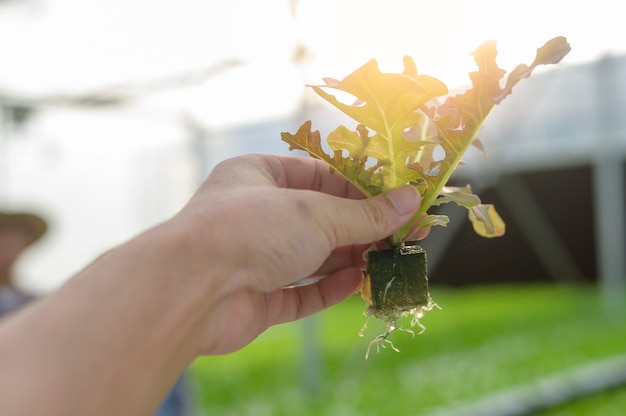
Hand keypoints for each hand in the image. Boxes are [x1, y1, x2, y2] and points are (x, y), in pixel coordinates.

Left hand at [171, 154, 427, 353]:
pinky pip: (298, 291)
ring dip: (350, 257)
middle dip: (362, 227)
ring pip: (311, 257)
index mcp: (257, 177)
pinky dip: (328, 287)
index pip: (319, 175)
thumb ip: (364, 213)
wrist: (190, 289)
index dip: (361, 187)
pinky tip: (357, 281)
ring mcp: (253, 258)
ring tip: (390, 257)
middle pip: (319, 219)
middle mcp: (253, 215)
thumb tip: (411, 201)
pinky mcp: (255, 298)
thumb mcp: (315, 213)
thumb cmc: (248, 229)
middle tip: (407, 233)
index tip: (399, 197)